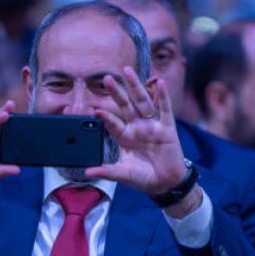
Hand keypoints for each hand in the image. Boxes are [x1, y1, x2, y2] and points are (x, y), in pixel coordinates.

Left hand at [85, 66, 187, 195]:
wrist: (166, 184)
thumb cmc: (144, 178)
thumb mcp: (124, 174)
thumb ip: (108, 171)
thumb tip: (87, 172)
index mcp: (125, 137)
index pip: (113, 123)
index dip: (106, 116)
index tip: (96, 110)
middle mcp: (137, 127)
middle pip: (126, 105)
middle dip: (117, 92)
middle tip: (106, 78)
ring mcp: (152, 126)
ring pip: (143, 102)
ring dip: (136, 86)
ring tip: (128, 71)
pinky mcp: (167, 128)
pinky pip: (165, 109)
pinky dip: (163, 96)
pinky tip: (159, 83)